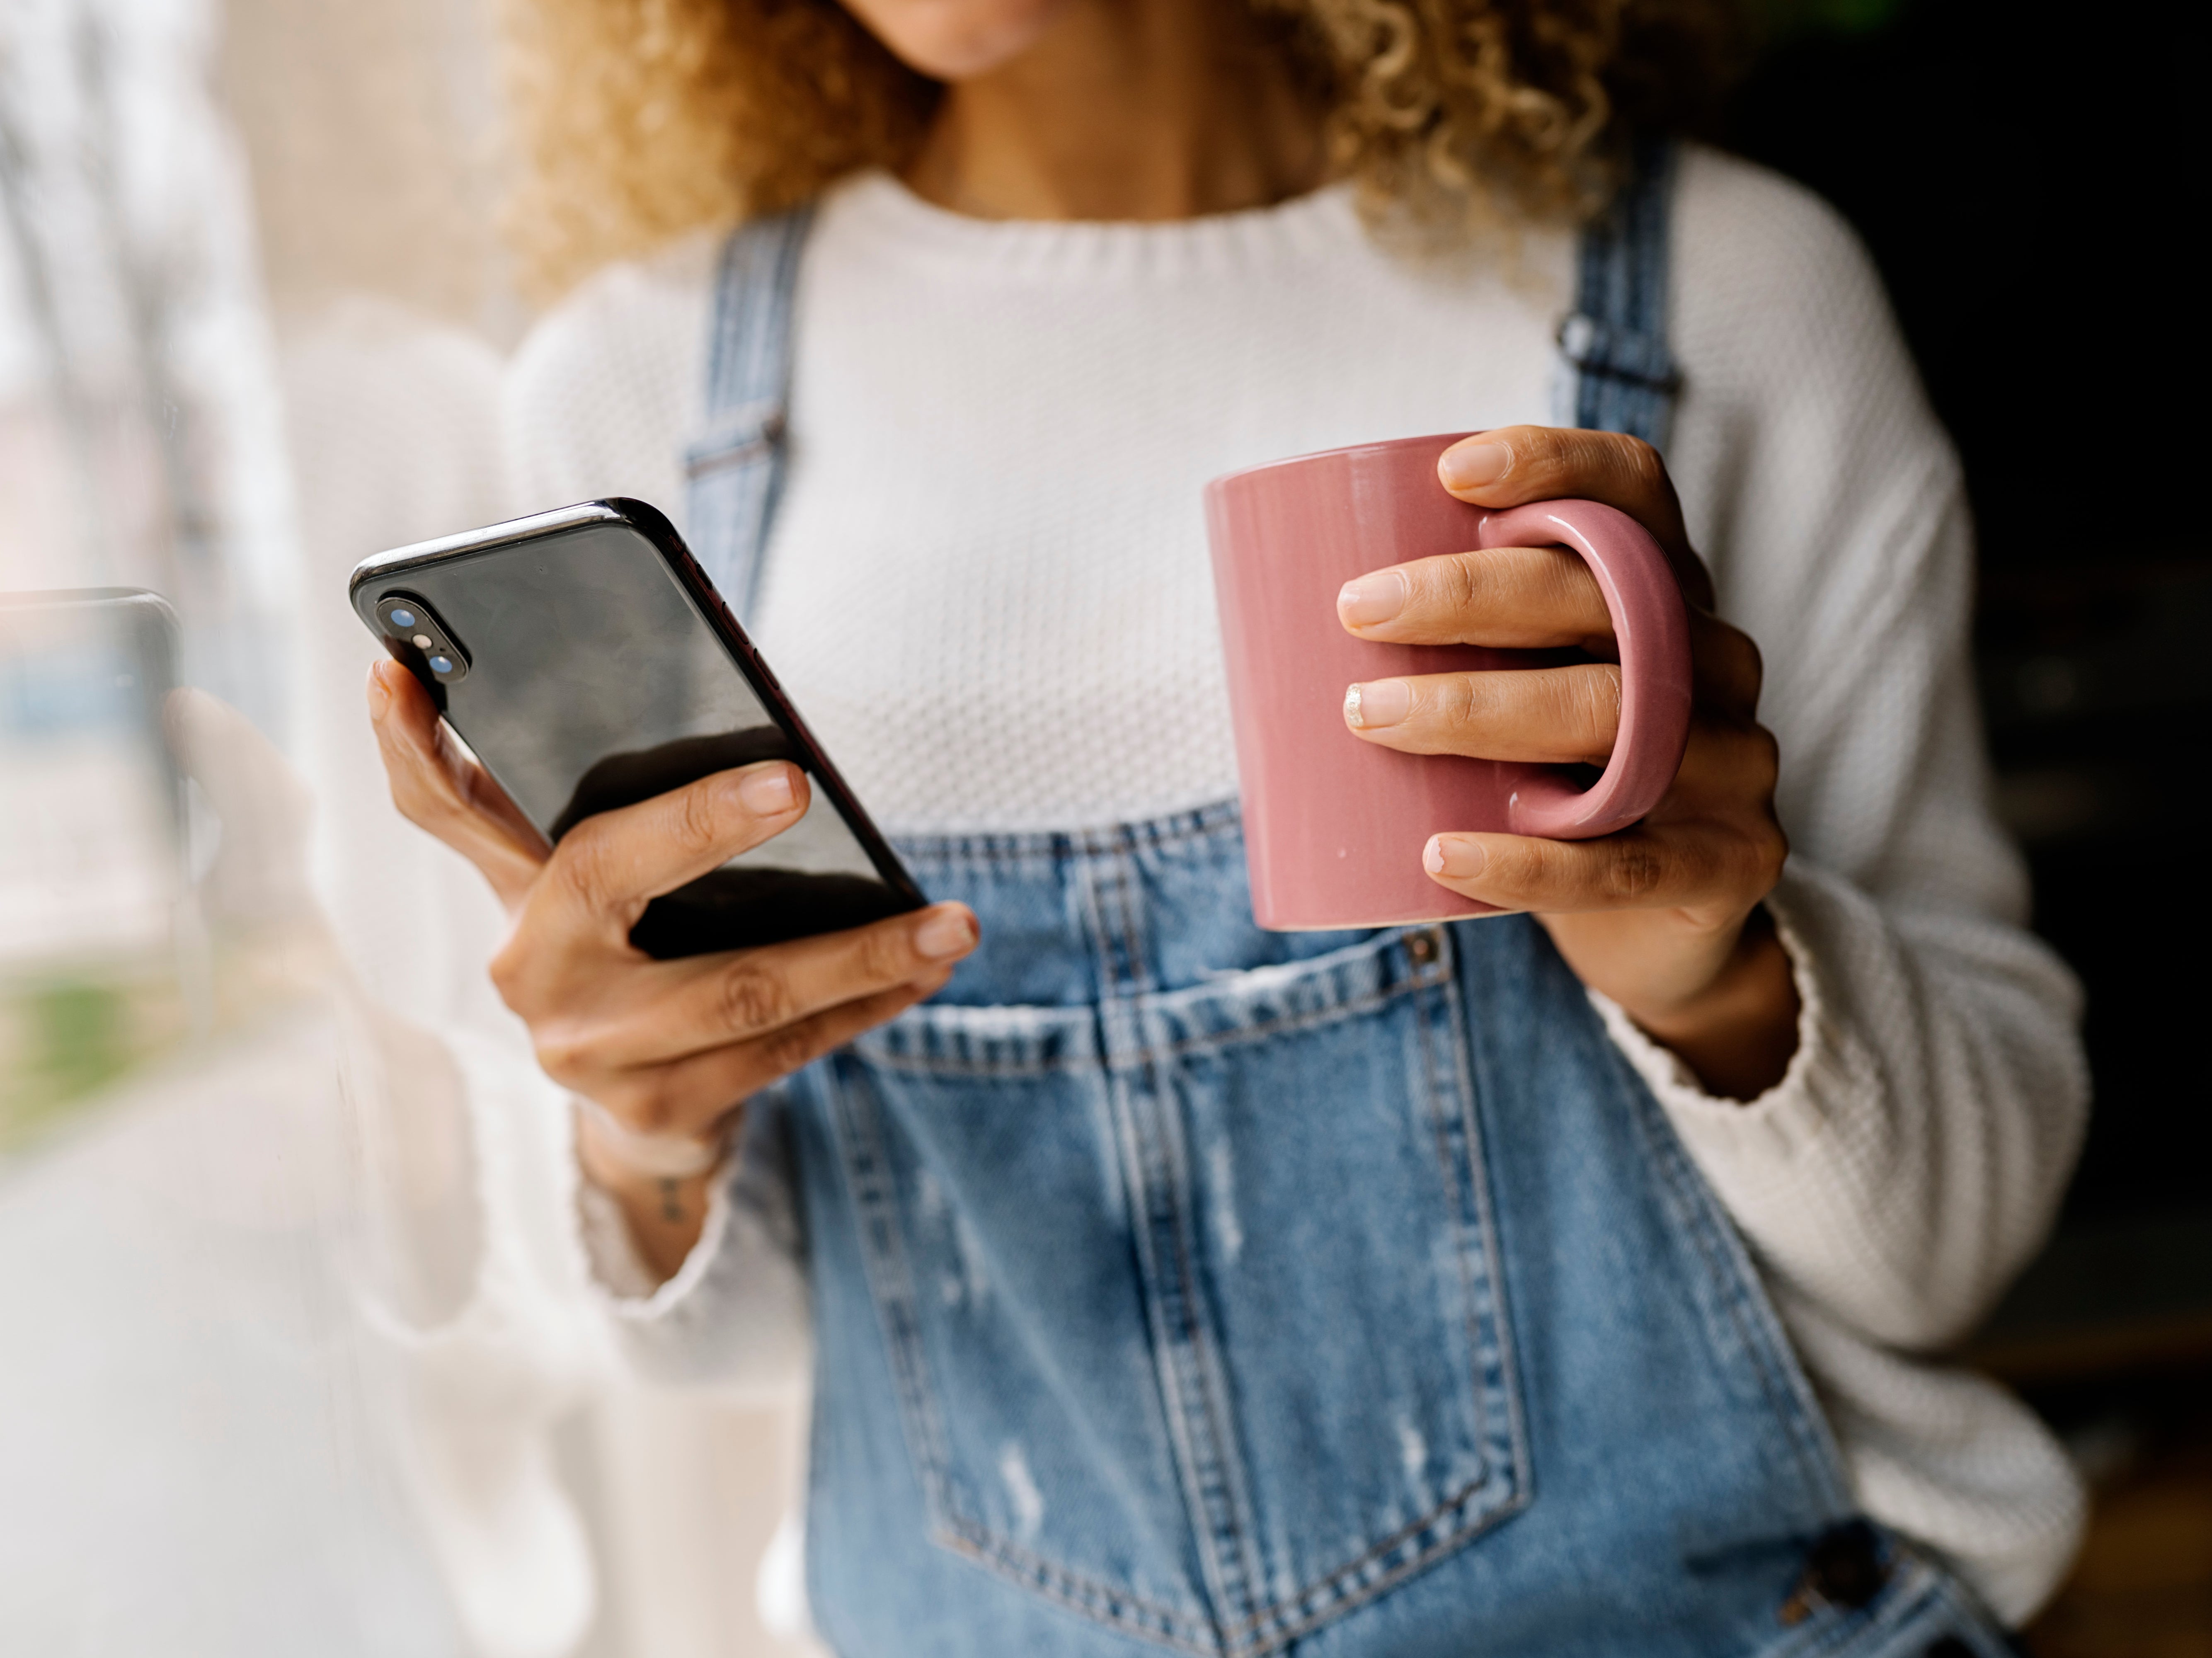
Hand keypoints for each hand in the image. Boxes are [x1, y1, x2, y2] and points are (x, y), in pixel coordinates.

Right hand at [365, 660, 977, 1270]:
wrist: (632, 1106)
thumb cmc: (619, 947)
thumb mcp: (567, 872)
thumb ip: (541, 795)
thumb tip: (464, 681)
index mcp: (507, 892)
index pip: (444, 805)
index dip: (417, 741)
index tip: (411, 668)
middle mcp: (530, 972)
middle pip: (607, 873)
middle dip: (702, 825)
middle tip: (800, 783)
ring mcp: (589, 1052)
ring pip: (737, 991)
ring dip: (858, 953)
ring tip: (950, 923)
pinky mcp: (657, 1111)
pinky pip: (782, 1051)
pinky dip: (864, 1006)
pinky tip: (925, 971)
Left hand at [1336, 426, 1796, 1099]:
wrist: (1654, 927)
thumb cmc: (1554, 784)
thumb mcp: (1523, 694)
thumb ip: (1453, 650)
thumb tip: (1271, 625)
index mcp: (1666, 592)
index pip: (1634, 491)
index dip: (1555, 465)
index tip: (1448, 476)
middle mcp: (1714, 660)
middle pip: (1605, 598)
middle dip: (1471, 595)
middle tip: (1355, 612)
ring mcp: (1735, 762)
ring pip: (1617, 719)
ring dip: (1479, 711)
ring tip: (1367, 718)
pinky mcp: (1728, 862)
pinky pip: (1624, 861)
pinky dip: (1524, 863)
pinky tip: (1441, 853)